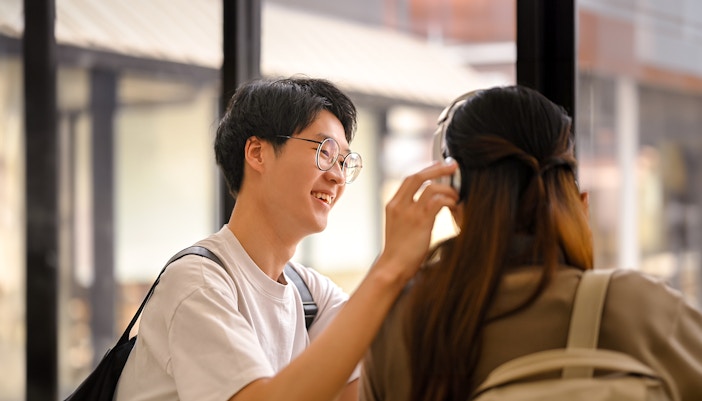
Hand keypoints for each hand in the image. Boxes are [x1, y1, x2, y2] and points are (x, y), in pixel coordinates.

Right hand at [376, 159, 458, 281]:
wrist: (393, 268)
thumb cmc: (399, 251)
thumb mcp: (400, 226)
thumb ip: (410, 213)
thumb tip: (432, 205)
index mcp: (393, 204)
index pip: (409, 179)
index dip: (426, 170)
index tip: (439, 165)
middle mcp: (399, 205)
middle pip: (418, 176)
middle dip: (437, 168)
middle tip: (453, 165)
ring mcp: (409, 213)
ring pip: (431, 187)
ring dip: (447, 189)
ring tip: (456, 196)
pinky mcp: (421, 222)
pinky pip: (438, 202)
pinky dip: (449, 201)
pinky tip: (454, 207)